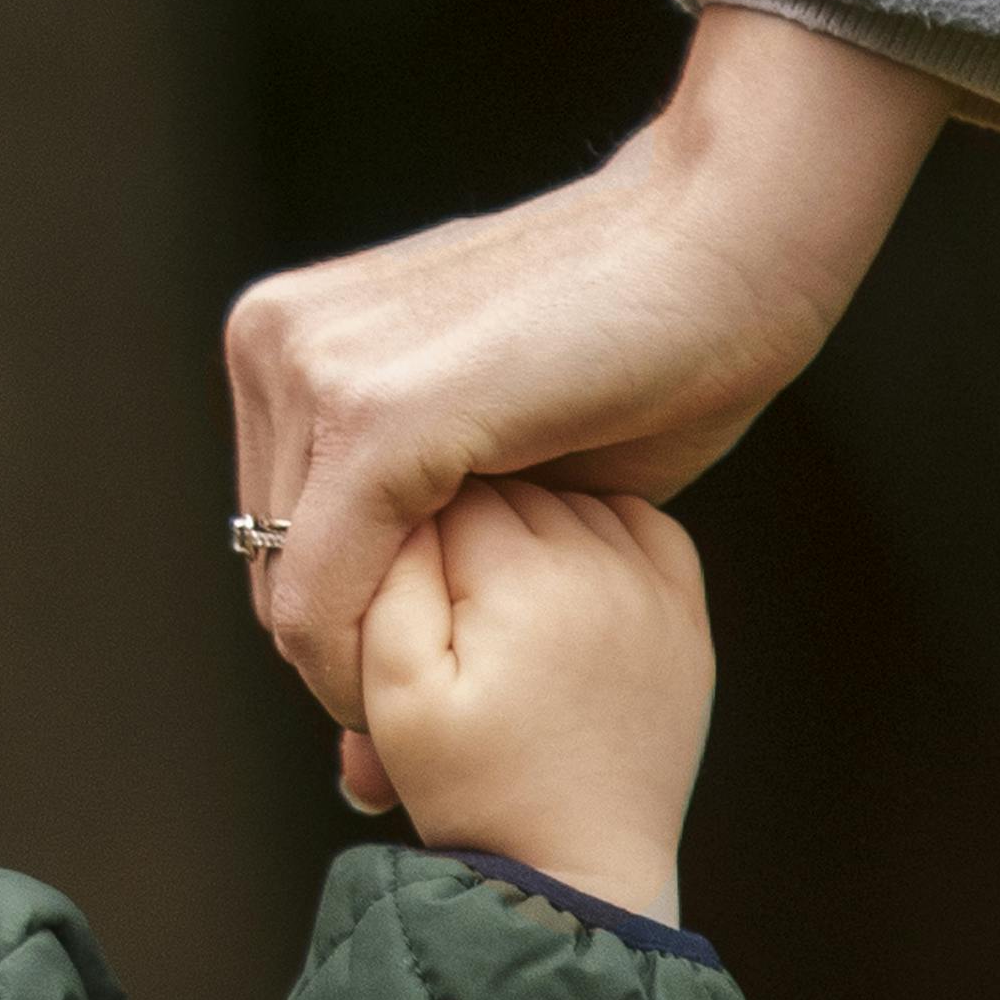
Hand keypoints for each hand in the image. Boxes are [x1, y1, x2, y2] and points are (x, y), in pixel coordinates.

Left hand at [224, 7, 946, 723]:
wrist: (729, 244)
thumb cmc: (641, 356)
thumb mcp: (497, 471)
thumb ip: (420, 560)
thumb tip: (351, 755)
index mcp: (285, 337)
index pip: (270, 539)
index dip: (347, 637)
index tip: (417, 710)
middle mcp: (272, 341)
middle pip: (271, 572)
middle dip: (358, 660)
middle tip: (441, 725)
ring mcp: (310, 370)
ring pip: (291, 597)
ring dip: (375, 672)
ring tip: (468, 704)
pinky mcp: (372, 418)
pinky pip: (325, 598)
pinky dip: (371, 671)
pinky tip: (448, 698)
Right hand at [353, 480, 713, 922]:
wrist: (578, 874)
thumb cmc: (474, 791)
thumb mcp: (392, 692)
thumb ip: (385, 581)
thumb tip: (402, 502)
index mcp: (524, 576)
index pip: (441, 486)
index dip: (405, 529)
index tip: (400, 582)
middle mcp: (601, 564)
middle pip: (507, 486)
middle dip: (463, 528)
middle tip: (445, 605)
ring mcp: (654, 588)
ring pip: (569, 497)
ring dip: (528, 526)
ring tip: (497, 601)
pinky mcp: (686, 617)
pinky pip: (639, 527)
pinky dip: (597, 533)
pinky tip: (562, 580)